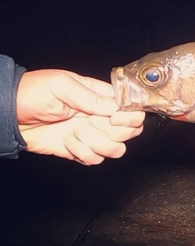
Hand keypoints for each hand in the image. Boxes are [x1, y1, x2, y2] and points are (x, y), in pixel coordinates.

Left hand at [16, 69, 144, 164]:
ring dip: (97, 143)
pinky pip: (95, 160)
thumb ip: (91, 97)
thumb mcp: (61, 86)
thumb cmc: (32, 93)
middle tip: (92, 124)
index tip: (113, 116)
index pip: (132, 108)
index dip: (129, 116)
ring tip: (75, 133)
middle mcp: (100, 116)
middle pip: (131, 131)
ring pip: (116, 149)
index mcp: (100, 96)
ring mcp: (92, 135)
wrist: (8, 115)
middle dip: (114, 131)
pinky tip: (67, 143)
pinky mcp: (80, 151)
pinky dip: (82, 154)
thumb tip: (116, 107)